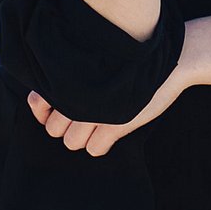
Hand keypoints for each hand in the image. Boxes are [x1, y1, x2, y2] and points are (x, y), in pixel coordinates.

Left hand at [26, 71, 190, 156]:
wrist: (173, 60)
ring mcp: (96, 111)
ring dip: (84, 137)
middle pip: (53, 129)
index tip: (61, 107)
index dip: (46, 111)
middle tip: (86, 115)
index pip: (38, 105)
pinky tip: (112, 131)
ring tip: (100, 123)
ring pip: (72, 142)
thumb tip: (37, 100)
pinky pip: (95, 149)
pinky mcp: (116, 124)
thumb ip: (68, 78)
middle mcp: (78, 94)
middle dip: (67, 126)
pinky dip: (101, 144)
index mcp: (71, 77)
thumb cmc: (131, 60)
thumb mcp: (97, 63)